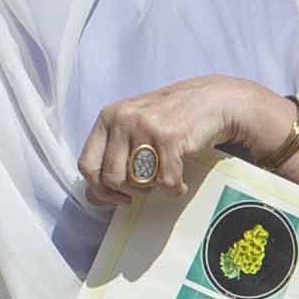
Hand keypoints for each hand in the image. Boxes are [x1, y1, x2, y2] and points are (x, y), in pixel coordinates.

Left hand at [75, 73, 298, 210]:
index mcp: (108, 117)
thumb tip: (93, 197)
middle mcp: (122, 118)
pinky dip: (175, 188)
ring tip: (164, 178)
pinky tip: (181, 181)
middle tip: (148, 187)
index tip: (119, 196)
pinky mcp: (169, 136)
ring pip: (137, 181)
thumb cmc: (170, 120)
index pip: (86, 165)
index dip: (100, 189)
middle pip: (111, 178)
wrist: (212, 100)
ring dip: (153, 188)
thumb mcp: (133, 129)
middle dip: (131, 191)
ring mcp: (145, 125)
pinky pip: (165, 181)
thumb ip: (112, 156)